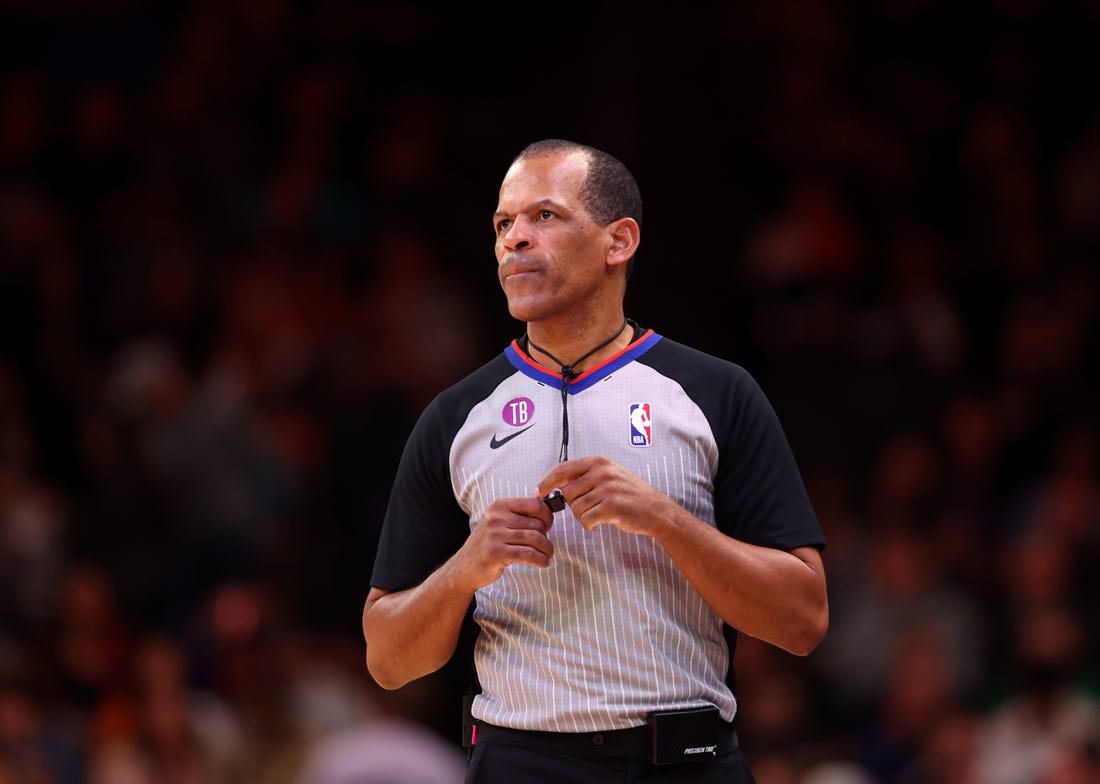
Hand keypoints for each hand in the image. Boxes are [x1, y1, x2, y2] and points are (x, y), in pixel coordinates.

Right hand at [455, 497, 554, 588]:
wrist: (464, 567)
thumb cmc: (487, 545)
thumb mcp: (498, 523)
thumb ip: (519, 516)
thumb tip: (548, 513)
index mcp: (499, 506)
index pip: (534, 504)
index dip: (547, 516)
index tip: (548, 526)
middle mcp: (497, 518)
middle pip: (537, 524)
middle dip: (546, 537)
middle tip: (546, 546)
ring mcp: (496, 535)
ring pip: (536, 539)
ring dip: (547, 550)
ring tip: (547, 556)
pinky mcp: (497, 553)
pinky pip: (529, 554)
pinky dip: (541, 560)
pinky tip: (543, 563)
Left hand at [537, 456, 677, 535]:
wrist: (656, 510)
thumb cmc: (631, 495)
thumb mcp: (610, 476)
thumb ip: (586, 476)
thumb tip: (557, 483)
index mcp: (599, 462)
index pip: (563, 468)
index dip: (547, 481)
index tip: (538, 491)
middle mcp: (602, 472)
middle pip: (568, 493)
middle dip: (574, 506)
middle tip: (590, 509)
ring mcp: (607, 488)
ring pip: (576, 509)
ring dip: (584, 517)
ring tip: (599, 516)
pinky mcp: (612, 506)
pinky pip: (586, 520)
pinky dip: (590, 525)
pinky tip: (600, 523)